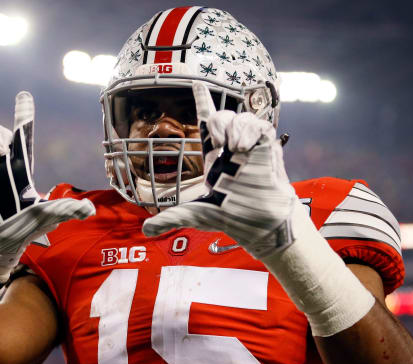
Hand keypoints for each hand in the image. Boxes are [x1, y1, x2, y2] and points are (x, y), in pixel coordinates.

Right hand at [0, 91, 94, 280]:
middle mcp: (2, 166)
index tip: (24, 95)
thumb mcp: (46, 219)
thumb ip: (66, 210)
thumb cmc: (22, 232)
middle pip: (0, 133)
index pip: (24, 135)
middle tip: (0, 153)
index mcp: (22, 169)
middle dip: (0, 134)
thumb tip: (90, 209)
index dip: (24, 114)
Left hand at [142, 82, 296, 257]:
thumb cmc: (233, 216)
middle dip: (217, 121)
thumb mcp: (196, 214)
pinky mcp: (266, 146)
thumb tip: (146, 230)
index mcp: (214, 157)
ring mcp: (249, 145)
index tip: (196, 84)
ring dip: (233, 127)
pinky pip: (257, 124)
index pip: (206, 123)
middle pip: (221, 116)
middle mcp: (230, 147)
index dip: (202, 101)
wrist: (261, 221)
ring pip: (238, 117)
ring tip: (235, 149)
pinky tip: (244, 148)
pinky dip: (248, 130)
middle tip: (219, 144)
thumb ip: (171, 219)